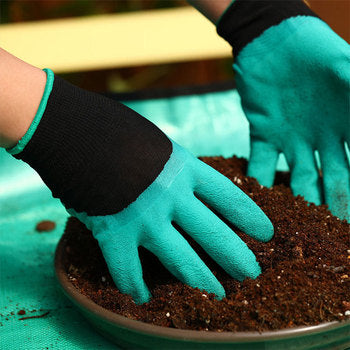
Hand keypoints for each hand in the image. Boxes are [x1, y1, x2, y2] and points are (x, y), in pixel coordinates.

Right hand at [74, 140, 273, 302]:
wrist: (75, 130)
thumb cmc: (119, 132)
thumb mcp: (160, 144)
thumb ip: (177, 168)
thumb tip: (189, 186)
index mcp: (186, 168)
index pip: (229, 198)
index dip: (251, 218)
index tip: (265, 234)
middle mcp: (172, 195)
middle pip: (215, 236)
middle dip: (237, 258)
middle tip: (251, 272)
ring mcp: (145, 217)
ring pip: (182, 261)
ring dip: (201, 281)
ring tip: (216, 293)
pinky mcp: (114, 233)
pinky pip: (128, 270)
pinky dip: (134, 285)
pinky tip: (142, 296)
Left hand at [216, 0, 349, 220]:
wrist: (273, 37)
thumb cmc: (314, 47)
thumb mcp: (345, 68)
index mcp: (349, 125)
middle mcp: (322, 139)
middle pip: (330, 181)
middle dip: (332, 208)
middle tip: (328, 239)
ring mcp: (291, 139)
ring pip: (296, 179)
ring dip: (296, 204)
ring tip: (293, 232)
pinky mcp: (262, 133)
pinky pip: (259, 163)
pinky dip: (255, 181)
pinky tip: (252, 202)